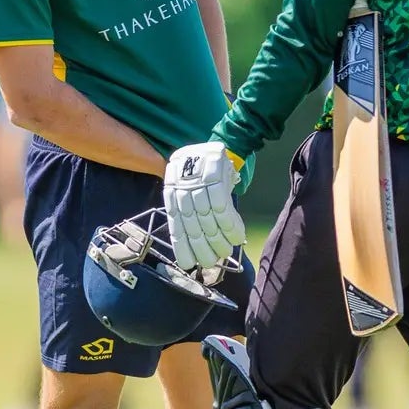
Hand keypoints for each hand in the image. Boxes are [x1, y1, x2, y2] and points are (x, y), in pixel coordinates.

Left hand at [163, 142, 246, 269]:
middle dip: (202, 248)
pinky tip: (236, 237)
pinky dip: (230, 225)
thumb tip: (198, 239)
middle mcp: (183, 190)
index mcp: (173, 194)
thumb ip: (188, 210)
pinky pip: (223, 208)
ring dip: (219, 239)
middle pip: (193, 226)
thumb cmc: (200, 171)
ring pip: (208, 219)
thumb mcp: (187, 187)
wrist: (215, 144)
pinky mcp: (215, 176)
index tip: (188, 264)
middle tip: (210, 263)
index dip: (182, 246)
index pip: (176, 225)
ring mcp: (198, 183)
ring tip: (226, 252)